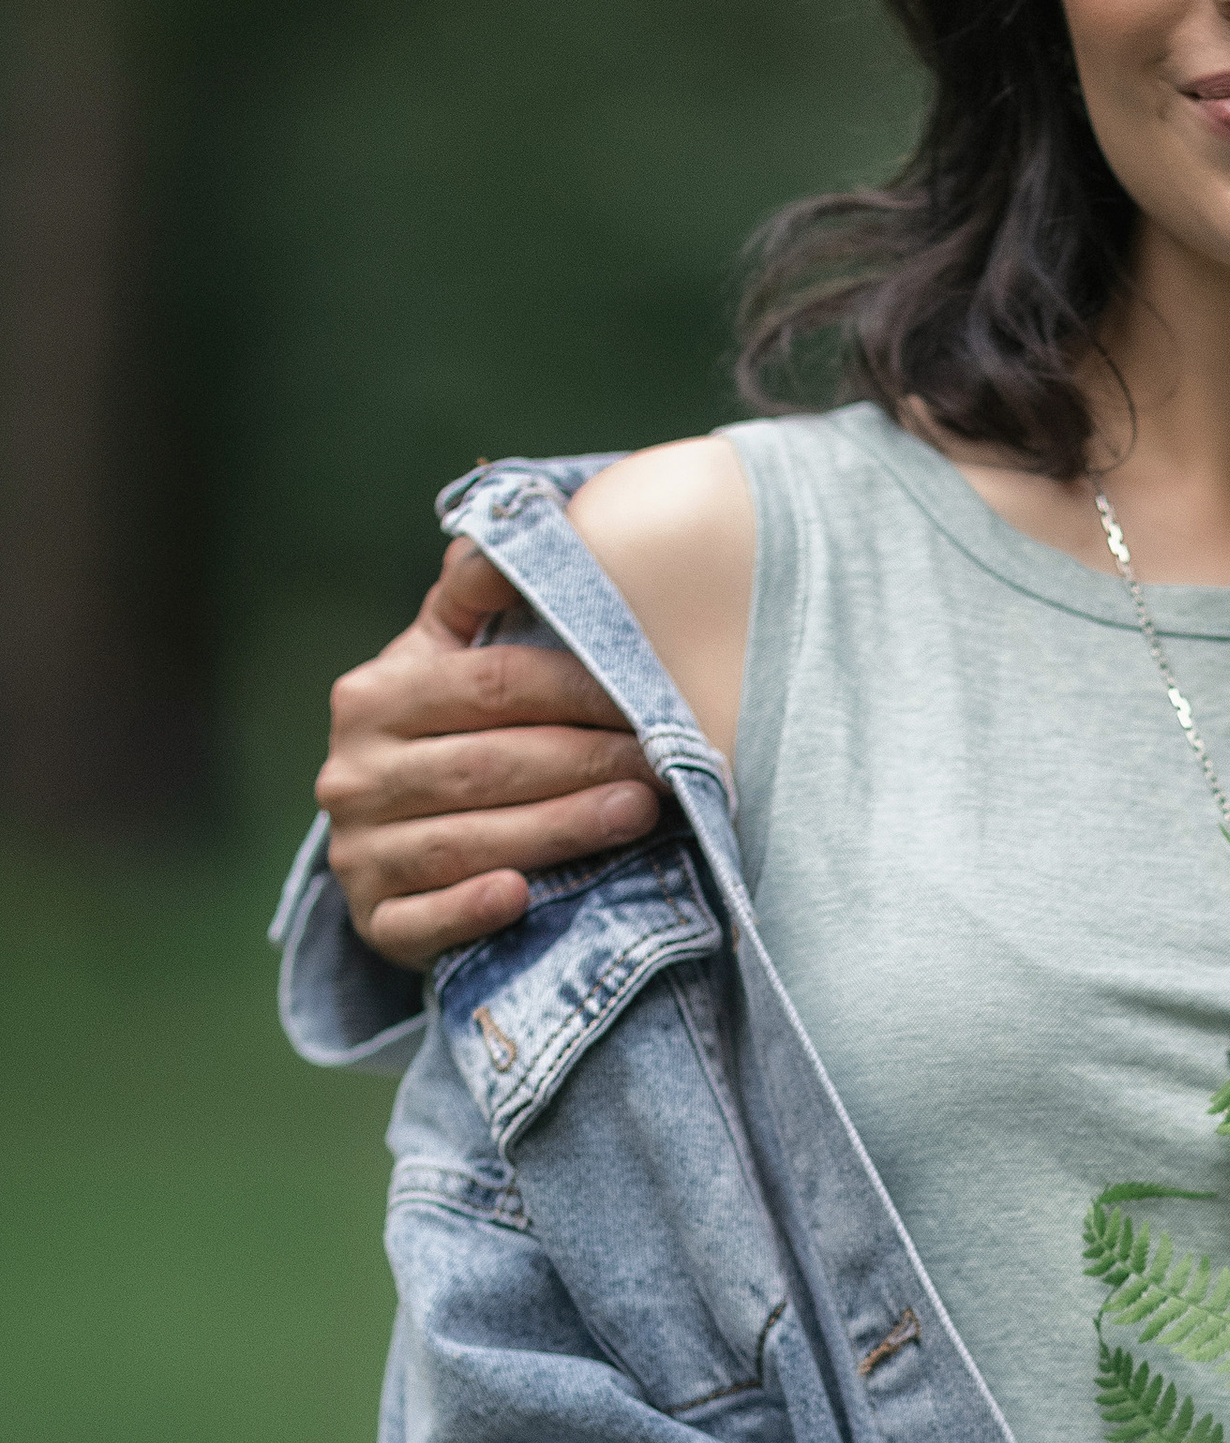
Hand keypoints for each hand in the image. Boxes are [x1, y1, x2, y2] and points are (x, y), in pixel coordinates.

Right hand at [315, 541, 660, 966]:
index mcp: (374, 696)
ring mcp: (358, 854)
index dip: (576, 690)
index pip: (489, 686)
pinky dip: (471, 909)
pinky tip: (523, 897)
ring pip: (467, 841)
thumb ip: (476, 594)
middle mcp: (351, 774)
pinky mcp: (373, 924)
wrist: (394, 839)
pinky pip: (422, 922)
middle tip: (664, 766)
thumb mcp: (449, 656)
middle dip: (584, 764)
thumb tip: (511, 518)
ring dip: (559, 831)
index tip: (648, 697)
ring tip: (638, 817)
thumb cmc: (448, 732)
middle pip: (486, 765)